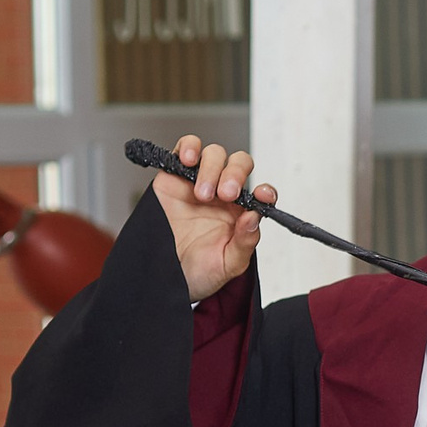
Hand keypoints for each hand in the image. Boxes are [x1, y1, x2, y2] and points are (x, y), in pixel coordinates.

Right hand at [158, 134, 273, 303]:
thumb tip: (255, 216)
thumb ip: (245, 242)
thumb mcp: (227, 265)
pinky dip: (189, 147)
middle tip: (226, 195)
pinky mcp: (173, 176)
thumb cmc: (198, 272)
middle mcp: (223, 194)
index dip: (265, 190)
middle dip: (235, 174)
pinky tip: (188, 161)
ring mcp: (198, 182)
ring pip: (214, 154)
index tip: (263, 196)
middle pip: (239, 164)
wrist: (161, 279)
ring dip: (213, 168)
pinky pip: (185, 148)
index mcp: (241, 213)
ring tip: (202, 195)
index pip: (261, 192)